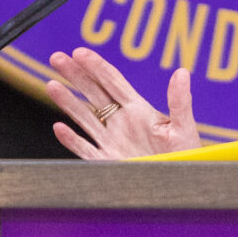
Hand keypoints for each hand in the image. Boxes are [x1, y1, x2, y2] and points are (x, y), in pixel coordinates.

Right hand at [47, 47, 201, 159]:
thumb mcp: (184, 127)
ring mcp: (112, 142)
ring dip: (67, 102)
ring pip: (84, 118)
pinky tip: (58, 127)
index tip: (79, 52)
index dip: (95, 65)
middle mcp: (121, 122)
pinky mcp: (107, 162)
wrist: (182, 185)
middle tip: (56, 57)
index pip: (112, 81)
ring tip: (50, 85)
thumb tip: (182, 72)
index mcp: (139, 110)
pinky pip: (85, 149)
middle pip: (93, 93)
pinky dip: (71, 139)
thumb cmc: (187, 156)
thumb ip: (180, 101)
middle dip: (74, 75)